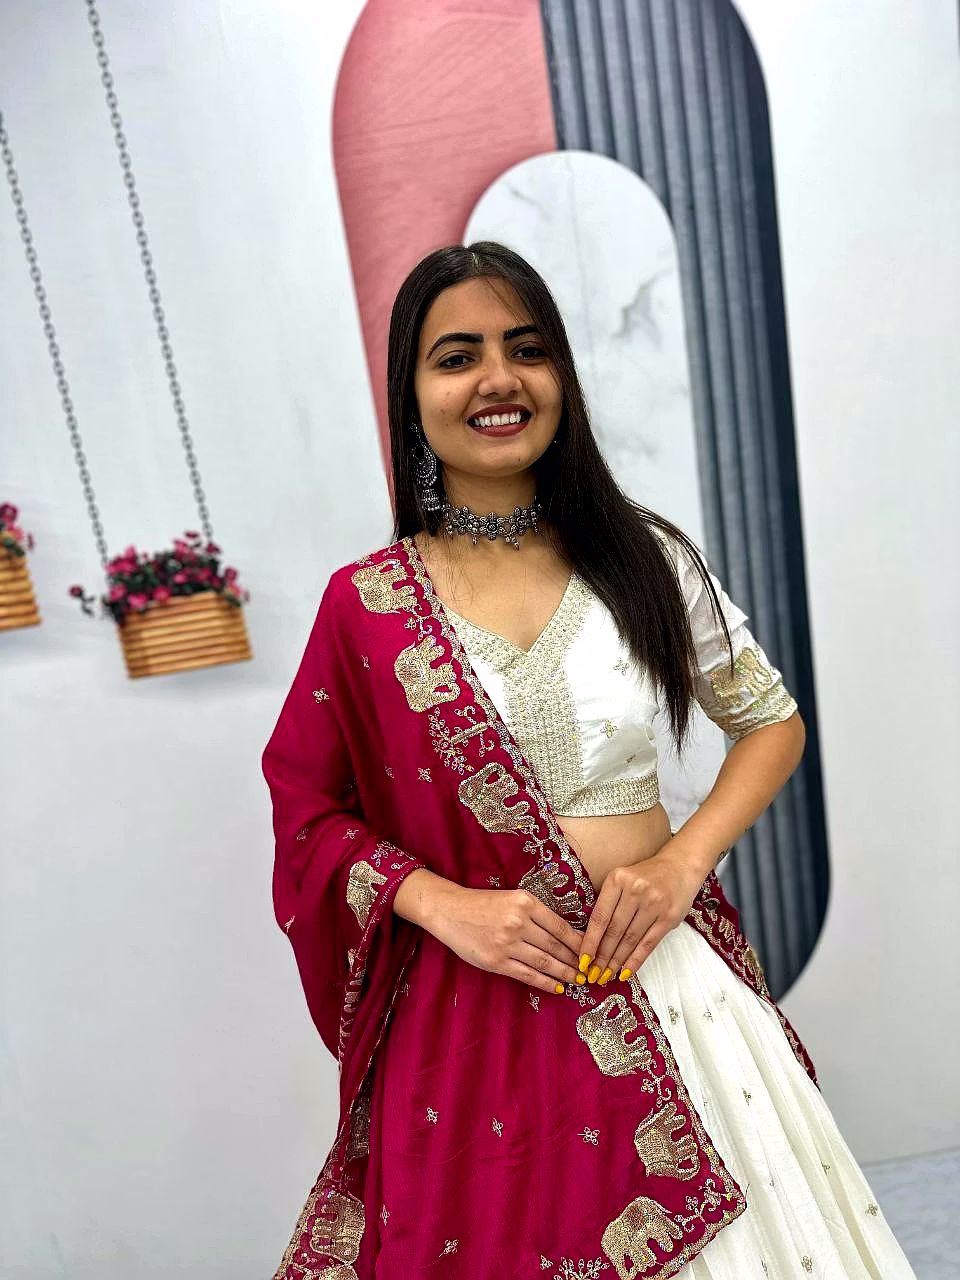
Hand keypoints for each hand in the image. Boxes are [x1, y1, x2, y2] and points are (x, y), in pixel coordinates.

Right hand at [428, 885, 584, 995]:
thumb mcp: (513, 899)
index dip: (579, 943)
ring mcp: (507, 943)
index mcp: (526, 902)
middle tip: (590, 971)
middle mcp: (519, 922)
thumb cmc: (483, 904)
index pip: (561, 926)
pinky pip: (527, 975)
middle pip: (556, 946)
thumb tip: (565, 934)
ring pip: (545, 962)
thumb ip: (536, 914)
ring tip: (578, 980)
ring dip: (565, 974)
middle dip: (576, 961)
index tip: (592, 951)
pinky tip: (557, 987)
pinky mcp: (496, 961)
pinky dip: (545, 983)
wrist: (450, 911)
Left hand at [578, 850, 705, 987]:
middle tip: (593, 975)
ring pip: (630, 939)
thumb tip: (590, 937)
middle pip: (614, 930)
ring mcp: (653, 904)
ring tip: (606, 976)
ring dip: (616, 961)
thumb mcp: (622, 879)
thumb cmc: (646, 876)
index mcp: (618, 879)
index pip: (600, 917)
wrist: (680, 865)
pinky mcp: (668, 917)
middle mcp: (635, 890)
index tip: (582, 960)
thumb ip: (609, 901)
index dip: (590, 941)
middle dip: (601, 956)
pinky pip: (648, 943)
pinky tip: (625, 972)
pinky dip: (635, 960)